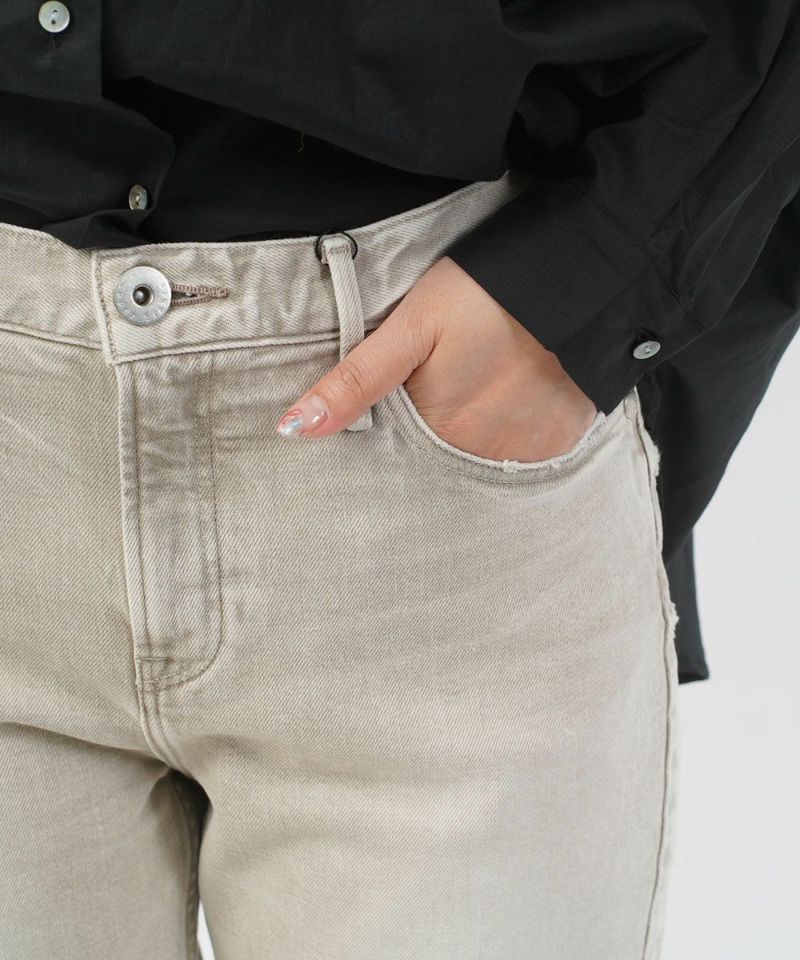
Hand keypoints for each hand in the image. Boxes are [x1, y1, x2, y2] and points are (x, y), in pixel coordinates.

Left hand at [274, 256, 597, 463]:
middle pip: (439, 459)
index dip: (393, 430)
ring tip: (483, 386)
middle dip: (433, 435)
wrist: (579, 274)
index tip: (402, 403)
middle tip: (449, 387)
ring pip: (481, 457)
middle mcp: (480, 455)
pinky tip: (516, 396)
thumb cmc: (482, 293)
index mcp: (436, 429)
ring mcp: (525, 452)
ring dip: (474, 434)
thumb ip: (354, 382)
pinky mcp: (561, 441)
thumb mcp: (408, 328)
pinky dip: (515, 433)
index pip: (396, 454)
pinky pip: (525, 454)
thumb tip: (292, 431)